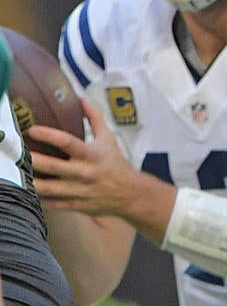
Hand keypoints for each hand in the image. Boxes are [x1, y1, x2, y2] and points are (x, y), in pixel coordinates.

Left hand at [27, 99, 140, 216]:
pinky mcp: (76, 204)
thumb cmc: (116, 164)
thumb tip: (81, 100)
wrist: (131, 193)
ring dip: (30, 181)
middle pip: (52, 166)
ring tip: (18, 172)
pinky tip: (28, 190)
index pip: (68, 142)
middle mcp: (84, 172)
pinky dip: (38, 198)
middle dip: (32, 159)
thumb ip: (94, 119)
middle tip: (17, 153)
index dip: (48, 135)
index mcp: (92, 155)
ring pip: (48, 188)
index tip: (32, 130)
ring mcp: (79, 190)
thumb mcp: (109, 139)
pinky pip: (52, 203)